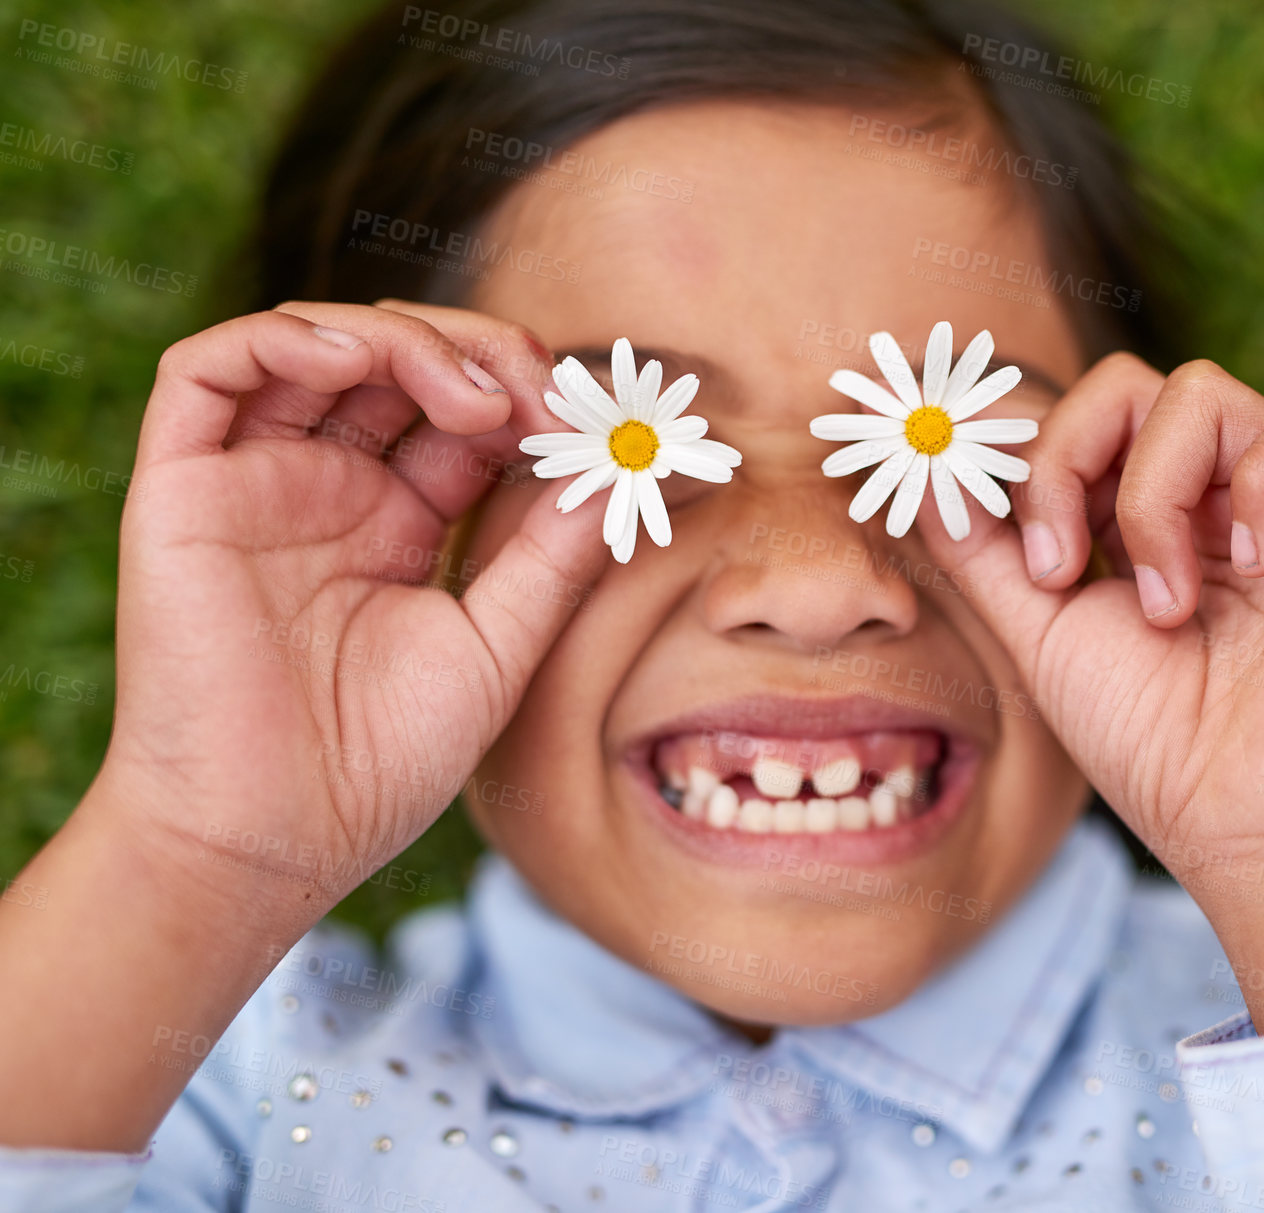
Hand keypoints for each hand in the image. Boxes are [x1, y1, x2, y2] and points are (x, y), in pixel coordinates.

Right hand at [99, 300, 603, 920]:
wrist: (275, 839)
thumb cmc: (383, 763)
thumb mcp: (498, 645)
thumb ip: (553, 554)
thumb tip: (622, 467)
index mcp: (399, 523)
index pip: (463, 418)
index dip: (527, 397)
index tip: (593, 417)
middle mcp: (328, 488)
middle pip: (399, 365)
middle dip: (480, 355)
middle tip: (541, 392)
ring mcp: (256, 482)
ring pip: (316, 347)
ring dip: (402, 338)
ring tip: (475, 395)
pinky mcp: (183, 487)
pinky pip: (210, 372)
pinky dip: (283, 339)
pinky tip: (355, 359)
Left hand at [921, 355, 1263, 1027]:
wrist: (1254, 827)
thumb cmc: (1155, 745)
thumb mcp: (1042, 633)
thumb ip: (985, 548)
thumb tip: (930, 470)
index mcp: (1163, 517)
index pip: (1092, 420)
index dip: (1040, 458)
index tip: (1028, 556)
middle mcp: (1231, 494)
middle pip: (1134, 386)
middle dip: (1072, 466)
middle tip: (1065, 572)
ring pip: (1202, 393)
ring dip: (1153, 499)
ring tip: (1169, 605)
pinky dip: (1263, 485)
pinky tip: (1257, 566)